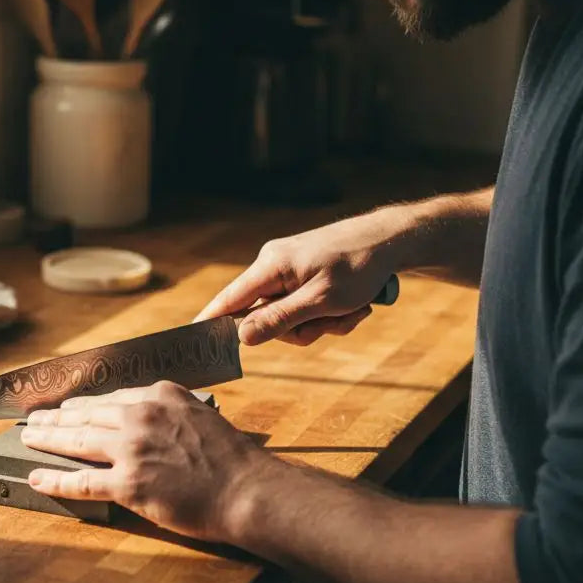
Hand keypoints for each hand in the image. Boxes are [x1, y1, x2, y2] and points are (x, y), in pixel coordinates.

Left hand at [19, 381, 270, 541]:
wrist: (247, 489)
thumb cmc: (231, 459)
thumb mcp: (199, 415)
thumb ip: (168, 413)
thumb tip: (143, 424)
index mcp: (160, 395)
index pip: (111, 398)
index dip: (84, 404)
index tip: (68, 406)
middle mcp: (141, 415)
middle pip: (87, 414)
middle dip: (56, 417)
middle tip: (35, 419)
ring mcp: (132, 449)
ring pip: (77, 440)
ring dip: (47, 439)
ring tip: (27, 439)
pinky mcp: (128, 483)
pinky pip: (82, 480)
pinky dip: (55, 479)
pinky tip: (37, 477)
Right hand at [195, 211, 407, 345]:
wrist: (392, 240)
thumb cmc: (359, 267)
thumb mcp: (321, 301)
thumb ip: (279, 319)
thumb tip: (242, 336)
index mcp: (271, 266)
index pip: (229, 300)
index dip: (210, 322)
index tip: (190, 341)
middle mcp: (274, 266)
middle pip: (267, 317)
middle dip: (301, 329)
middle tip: (331, 323)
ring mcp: (290, 270)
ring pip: (292, 316)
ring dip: (323, 323)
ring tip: (351, 310)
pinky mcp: (306, 275)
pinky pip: (307, 307)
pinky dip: (330, 314)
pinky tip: (354, 305)